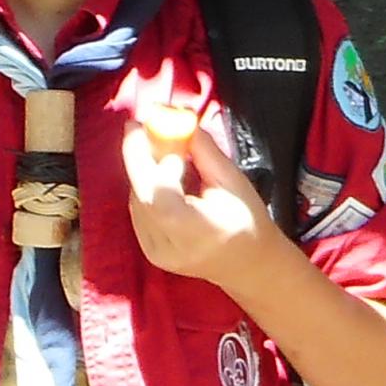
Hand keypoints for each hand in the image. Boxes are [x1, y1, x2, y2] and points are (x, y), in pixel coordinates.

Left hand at [121, 105, 283, 283]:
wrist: (249, 264)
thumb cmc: (248, 220)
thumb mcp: (235, 183)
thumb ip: (205, 153)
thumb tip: (180, 121)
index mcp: (200, 232)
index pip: (161, 197)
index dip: (152, 162)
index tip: (152, 131)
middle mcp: (171, 246)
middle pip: (141, 196)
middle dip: (137, 157)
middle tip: (137, 127)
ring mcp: (156, 251)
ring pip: (136, 200)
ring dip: (141, 171)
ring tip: (155, 150)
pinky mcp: (149, 251)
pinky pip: (138, 210)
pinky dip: (144, 188)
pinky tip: (159, 176)